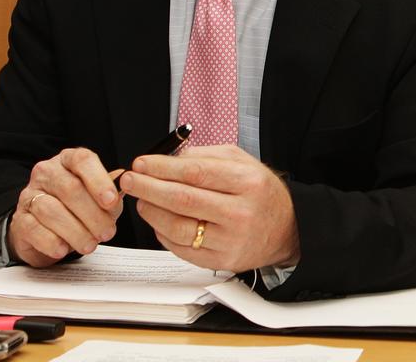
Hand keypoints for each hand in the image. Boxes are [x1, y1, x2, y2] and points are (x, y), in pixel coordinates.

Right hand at [8, 148, 122, 266]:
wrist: (46, 229)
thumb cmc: (79, 208)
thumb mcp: (99, 199)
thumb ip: (110, 198)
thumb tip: (116, 198)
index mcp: (69, 160)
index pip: (83, 160)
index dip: (99, 180)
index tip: (111, 201)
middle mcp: (47, 172)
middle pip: (70, 189)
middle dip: (92, 214)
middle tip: (107, 232)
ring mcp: (29, 195)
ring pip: (51, 210)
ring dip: (75, 231)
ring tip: (90, 245)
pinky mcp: (20, 219)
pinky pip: (34, 229)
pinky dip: (51, 241)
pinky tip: (64, 249)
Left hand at [118, 145, 299, 272]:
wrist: (286, 228)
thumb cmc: (261, 193)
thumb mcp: (243, 162)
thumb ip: (206, 156)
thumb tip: (168, 158)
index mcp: (247, 182)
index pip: (195, 172)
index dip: (161, 167)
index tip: (142, 163)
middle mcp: (240, 212)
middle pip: (182, 199)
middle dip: (148, 187)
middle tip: (129, 180)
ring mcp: (230, 240)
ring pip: (177, 226)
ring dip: (150, 211)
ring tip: (141, 200)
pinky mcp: (221, 260)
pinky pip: (180, 247)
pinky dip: (162, 232)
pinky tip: (159, 219)